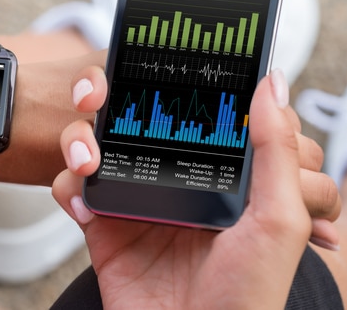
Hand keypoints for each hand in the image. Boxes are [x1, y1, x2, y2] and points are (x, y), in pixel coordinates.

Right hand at [52, 68, 332, 307]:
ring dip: (78, 141)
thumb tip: (271, 82)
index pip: (189, 109)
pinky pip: (72, 189)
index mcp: (216, 171)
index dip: (167, 82)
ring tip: (86, 162)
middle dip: (105, 100)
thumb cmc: (246, 297)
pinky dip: (67, 188)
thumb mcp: (279, 219)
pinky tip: (82, 205)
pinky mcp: (102, 224)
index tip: (146, 60)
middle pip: (130, 118)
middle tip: (95, 96)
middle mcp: (173, 179)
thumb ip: (276, 149)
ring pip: (94, 144)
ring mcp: (133, 199)